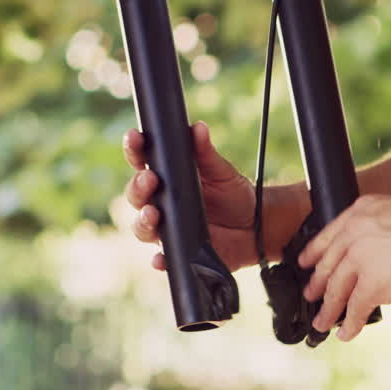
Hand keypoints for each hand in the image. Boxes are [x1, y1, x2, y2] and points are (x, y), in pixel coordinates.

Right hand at [123, 121, 256, 271]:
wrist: (256, 227)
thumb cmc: (234, 195)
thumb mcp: (221, 171)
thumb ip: (206, 152)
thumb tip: (198, 128)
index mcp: (167, 179)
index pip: (142, 162)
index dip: (135, 149)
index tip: (135, 137)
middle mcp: (161, 204)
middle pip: (136, 196)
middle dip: (138, 187)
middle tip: (151, 180)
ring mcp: (168, 229)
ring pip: (142, 228)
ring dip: (143, 221)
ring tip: (153, 214)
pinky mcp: (179, 252)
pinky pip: (163, 258)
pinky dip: (160, 260)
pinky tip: (160, 258)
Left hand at [298, 194, 390, 341]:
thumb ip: (382, 228)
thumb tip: (380, 253)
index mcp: (360, 213)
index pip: (327, 237)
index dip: (313, 254)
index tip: (305, 264)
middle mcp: (354, 234)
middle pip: (327, 266)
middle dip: (316, 285)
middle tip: (311, 297)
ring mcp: (361, 261)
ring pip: (336, 291)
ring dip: (327, 311)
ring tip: (322, 324)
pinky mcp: (373, 285)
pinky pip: (354, 310)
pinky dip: (349, 325)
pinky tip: (346, 333)